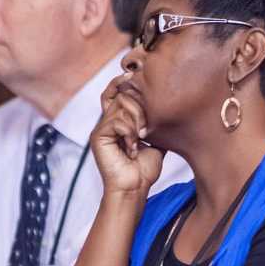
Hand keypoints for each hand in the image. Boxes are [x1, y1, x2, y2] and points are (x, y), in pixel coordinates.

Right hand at [92, 73, 164, 195]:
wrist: (135, 189)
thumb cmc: (144, 169)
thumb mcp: (156, 139)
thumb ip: (155, 120)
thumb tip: (167, 103)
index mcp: (118, 120)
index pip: (116, 90)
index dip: (124, 81)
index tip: (136, 76)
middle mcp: (107, 121)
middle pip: (122, 94)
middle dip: (141, 106)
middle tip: (147, 130)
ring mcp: (101, 128)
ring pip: (121, 106)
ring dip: (137, 121)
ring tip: (141, 139)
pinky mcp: (98, 137)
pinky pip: (117, 121)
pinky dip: (129, 132)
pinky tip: (132, 148)